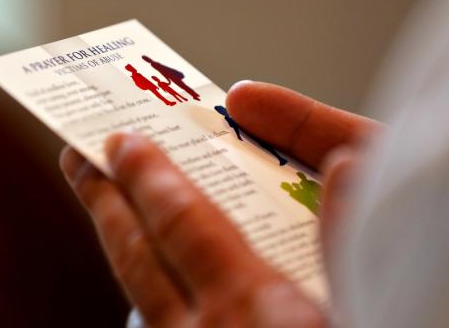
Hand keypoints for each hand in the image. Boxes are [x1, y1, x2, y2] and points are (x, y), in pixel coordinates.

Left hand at [60, 81, 379, 326]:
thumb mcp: (369, 304)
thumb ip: (348, 240)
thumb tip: (341, 168)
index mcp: (252, 309)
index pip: (182, 223)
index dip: (148, 177)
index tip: (120, 140)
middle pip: (137, 260)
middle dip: (107, 205)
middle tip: (79, 163)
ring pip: (139, 299)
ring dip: (122, 248)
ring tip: (108, 215)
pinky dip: (149, 295)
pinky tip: (157, 291)